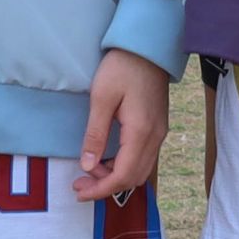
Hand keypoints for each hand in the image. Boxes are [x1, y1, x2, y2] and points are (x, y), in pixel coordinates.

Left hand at [79, 50, 171, 200]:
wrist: (147, 46)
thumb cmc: (122, 67)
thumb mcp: (102, 98)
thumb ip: (95, 134)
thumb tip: (87, 165)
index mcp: (141, 132)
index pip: (123, 176)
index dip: (100, 189)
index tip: (79, 192)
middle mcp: (155, 137)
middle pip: (133, 178)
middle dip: (106, 186)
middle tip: (80, 182)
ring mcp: (159, 133)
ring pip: (140, 170)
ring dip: (116, 177)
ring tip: (90, 170)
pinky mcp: (157, 127)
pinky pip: (143, 158)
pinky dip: (125, 166)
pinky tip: (107, 158)